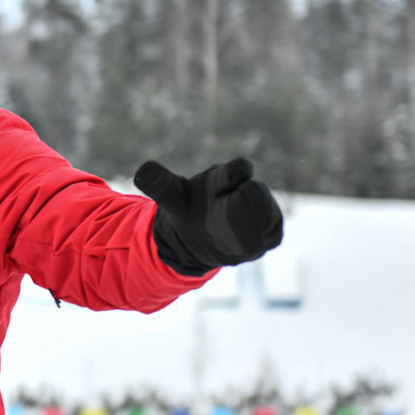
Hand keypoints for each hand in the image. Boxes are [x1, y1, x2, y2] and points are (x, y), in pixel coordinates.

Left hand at [134, 157, 282, 275]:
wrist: (201, 236)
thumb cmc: (189, 210)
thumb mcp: (172, 199)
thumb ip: (160, 184)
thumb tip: (142, 171)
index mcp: (224, 176)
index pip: (238, 169)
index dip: (235, 174)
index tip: (230, 180)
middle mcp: (248, 190)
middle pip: (258, 194)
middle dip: (241, 207)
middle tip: (222, 217)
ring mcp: (265, 211)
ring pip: (268, 218)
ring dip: (249, 229)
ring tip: (229, 236)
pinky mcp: (272, 231)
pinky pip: (272, 236)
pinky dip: (257, 242)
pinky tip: (242, 245)